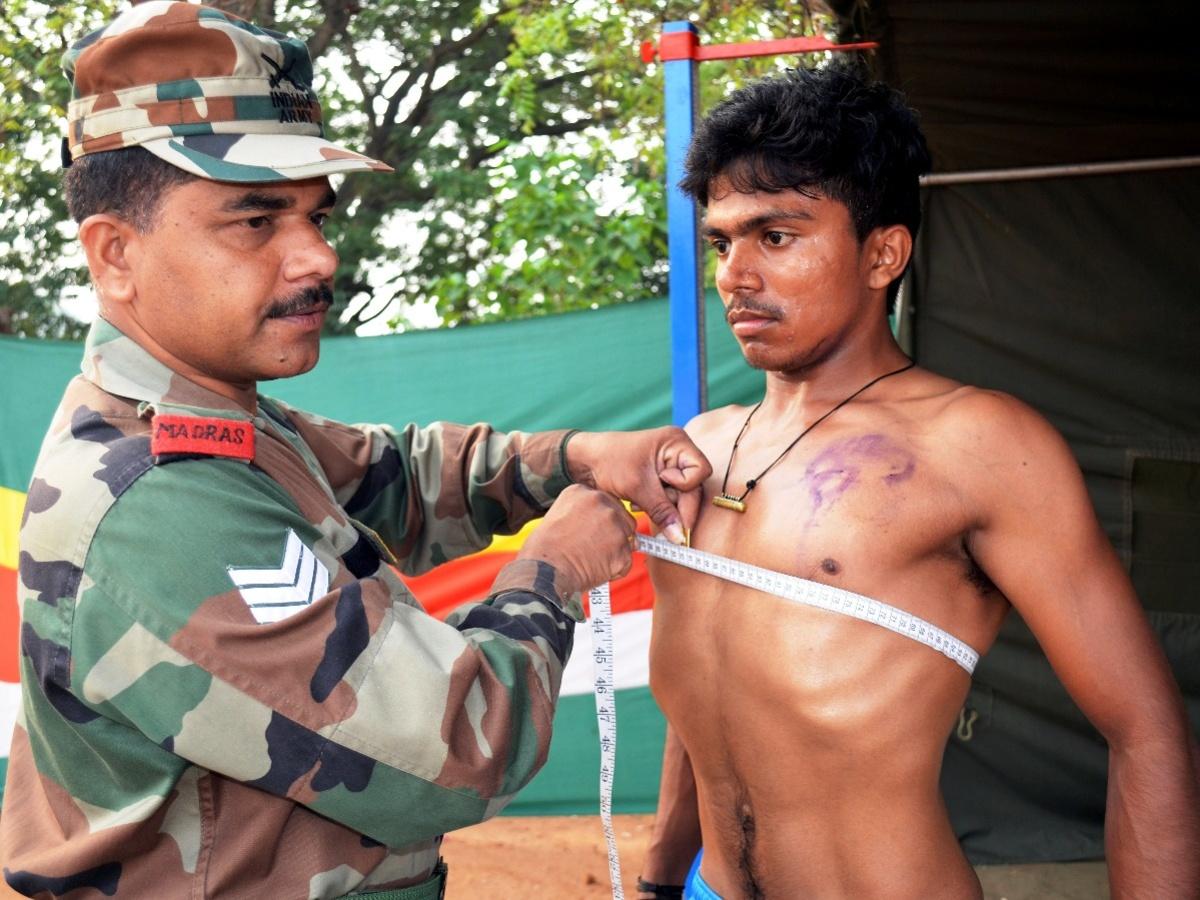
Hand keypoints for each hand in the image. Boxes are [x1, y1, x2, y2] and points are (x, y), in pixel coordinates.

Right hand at [518, 485, 636, 594]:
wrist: (544, 570)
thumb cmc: (544, 548)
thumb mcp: (557, 514)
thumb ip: (582, 513)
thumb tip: (601, 526)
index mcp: (585, 493)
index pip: (608, 503)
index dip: (602, 521)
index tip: (591, 532)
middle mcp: (604, 505)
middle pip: (624, 519)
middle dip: (615, 534)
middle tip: (596, 548)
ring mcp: (616, 528)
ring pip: (628, 540)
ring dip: (616, 552)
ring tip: (593, 560)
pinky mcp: (622, 551)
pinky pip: (626, 562)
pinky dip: (615, 570)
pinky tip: (596, 571)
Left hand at [565, 428, 710, 544]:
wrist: (585, 462)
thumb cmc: (609, 461)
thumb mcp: (637, 487)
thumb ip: (662, 512)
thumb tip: (679, 537)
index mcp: (676, 442)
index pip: (700, 470)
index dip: (687, 485)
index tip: (665, 488)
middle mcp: (677, 451)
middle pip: (693, 486)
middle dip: (676, 503)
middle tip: (667, 526)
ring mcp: (670, 465)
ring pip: (682, 495)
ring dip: (664, 505)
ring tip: (641, 503)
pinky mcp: (661, 477)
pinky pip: (670, 497)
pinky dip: (658, 504)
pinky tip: (640, 503)